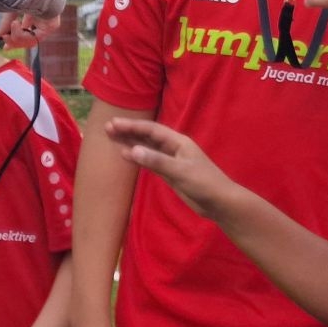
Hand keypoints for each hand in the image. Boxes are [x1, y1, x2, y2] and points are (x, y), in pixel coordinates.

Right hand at [0, 11, 57, 49]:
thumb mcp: (11, 9)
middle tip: (5, 44)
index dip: (15, 37)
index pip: (26, 28)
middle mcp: (43, 17)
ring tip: (11, 25)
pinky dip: (21, 35)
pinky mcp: (51, 25)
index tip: (5, 46)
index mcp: (34, 9)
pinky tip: (15, 24)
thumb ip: (6, 23)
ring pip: (31, 40)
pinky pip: (35, 38)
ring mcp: (48, 21)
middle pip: (29, 38)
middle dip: (16, 42)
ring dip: (16, 37)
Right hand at [105, 118, 237, 221]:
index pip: (151, 130)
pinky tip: (126, 155)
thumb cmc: (204, 183)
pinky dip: (138, 158)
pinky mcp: (170, 173)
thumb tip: (132, 150)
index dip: (132, 126)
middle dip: (129, 131)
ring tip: (112, 138)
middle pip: (147, 137)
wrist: (219, 202)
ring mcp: (171, 160)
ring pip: (147, 148)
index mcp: (178, 142)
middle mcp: (173, 148)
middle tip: (107, 128)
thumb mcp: (180, 171)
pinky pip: (150, 161)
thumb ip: (157, 161)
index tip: (114, 124)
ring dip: (131, 143)